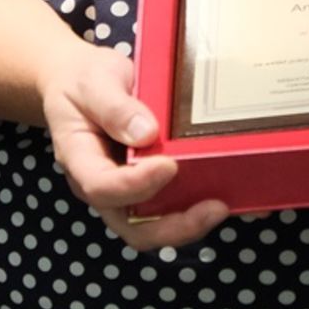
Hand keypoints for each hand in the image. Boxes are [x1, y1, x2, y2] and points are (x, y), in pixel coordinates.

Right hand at [40, 35, 227, 252]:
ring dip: (189, 223)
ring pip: (154, 225)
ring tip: (224, 206)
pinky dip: (197, 207)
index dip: (136, 184)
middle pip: (132, 226)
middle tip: (213, 208)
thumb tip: (147, 134)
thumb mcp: (93, 83)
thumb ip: (115, 108)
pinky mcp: (147, 184)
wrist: (78, 81)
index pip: (102, 187)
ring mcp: (125, 190)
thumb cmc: (82, 81)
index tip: (168, 165)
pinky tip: (229, 196)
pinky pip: (169, 206)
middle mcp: (102, 185)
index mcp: (80, 160)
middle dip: (174, 226)